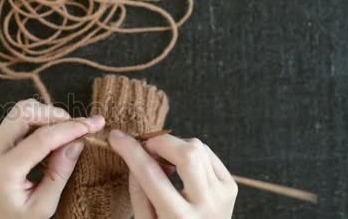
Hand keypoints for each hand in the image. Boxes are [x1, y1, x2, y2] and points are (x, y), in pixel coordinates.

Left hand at [0, 99, 104, 218]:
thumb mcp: (42, 206)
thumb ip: (59, 174)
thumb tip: (78, 143)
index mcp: (4, 172)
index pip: (41, 138)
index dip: (69, 129)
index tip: (93, 126)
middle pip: (24, 112)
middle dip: (56, 114)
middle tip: (78, 128)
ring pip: (21, 111)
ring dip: (47, 115)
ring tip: (66, 134)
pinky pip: (19, 120)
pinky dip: (40, 121)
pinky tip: (53, 139)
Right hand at [109, 131, 237, 218]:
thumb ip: (138, 191)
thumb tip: (134, 154)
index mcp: (178, 218)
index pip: (151, 174)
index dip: (131, 150)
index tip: (117, 137)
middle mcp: (205, 205)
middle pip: (186, 154)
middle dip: (159, 142)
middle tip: (146, 149)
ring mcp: (222, 194)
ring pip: (198, 148)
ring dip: (174, 145)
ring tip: (164, 161)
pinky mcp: (231, 186)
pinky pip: (207, 152)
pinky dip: (189, 150)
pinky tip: (180, 165)